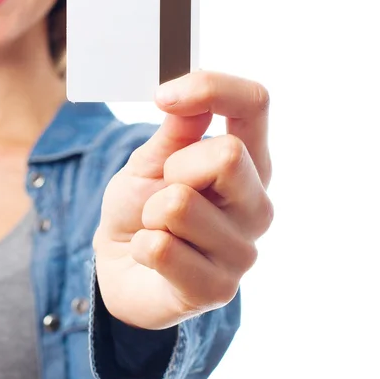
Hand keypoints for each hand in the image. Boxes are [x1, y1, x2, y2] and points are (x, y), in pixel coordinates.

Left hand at [92, 70, 272, 329]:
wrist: (122, 265)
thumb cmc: (141, 208)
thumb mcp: (149, 161)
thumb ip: (174, 132)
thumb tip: (192, 100)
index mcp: (247, 162)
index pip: (255, 104)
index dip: (211, 88)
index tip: (164, 98)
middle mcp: (256, 204)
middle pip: (227, 155)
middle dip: (172, 168)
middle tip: (161, 192)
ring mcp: (243, 250)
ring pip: (180, 204)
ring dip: (150, 214)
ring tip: (157, 228)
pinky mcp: (219, 289)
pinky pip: (161, 248)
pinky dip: (142, 246)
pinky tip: (153, 257)